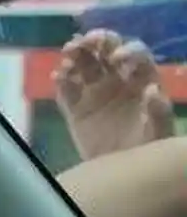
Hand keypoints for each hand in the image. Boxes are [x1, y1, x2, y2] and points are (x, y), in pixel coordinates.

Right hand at [55, 29, 175, 160]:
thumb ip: (158, 112)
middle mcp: (118, 81)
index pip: (136, 55)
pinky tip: (58, 77)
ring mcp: (95, 94)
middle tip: (84, 42)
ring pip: (85, 66)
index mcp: (142, 80)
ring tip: (67, 53)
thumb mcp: (159, 134)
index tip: (116, 59)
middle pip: (107, 52)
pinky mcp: (76, 110)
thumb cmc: (146, 152)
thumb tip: (152, 90)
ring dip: (76, 55)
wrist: (120, 175)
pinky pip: (67, 91)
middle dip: (97, 42)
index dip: (127, 51)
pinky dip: (61, 81)